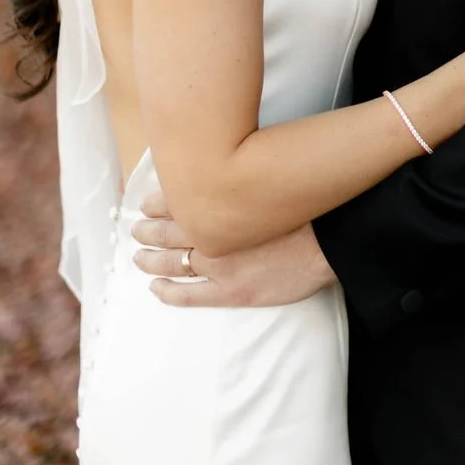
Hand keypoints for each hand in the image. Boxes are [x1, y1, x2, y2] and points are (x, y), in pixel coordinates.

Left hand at [132, 189, 335, 307]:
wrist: (328, 241)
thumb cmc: (303, 208)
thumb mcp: (269, 179)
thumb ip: (241, 178)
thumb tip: (223, 168)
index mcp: (221, 203)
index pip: (177, 201)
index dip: (157, 203)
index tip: (146, 203)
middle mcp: (213, 234)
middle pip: (169, 232)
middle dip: (148, 230)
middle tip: (136, 228)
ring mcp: (220, 265)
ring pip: (172, 263)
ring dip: (151, 259)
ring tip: (138, 256)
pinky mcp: (231, 291)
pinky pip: (190, 295)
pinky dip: (169, 292)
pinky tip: (155, 288)